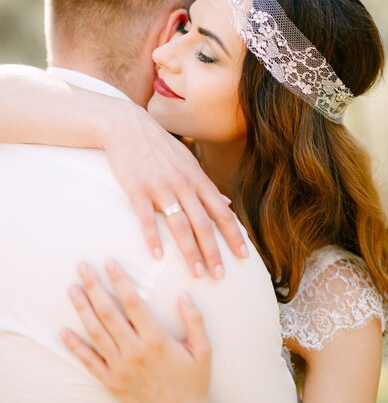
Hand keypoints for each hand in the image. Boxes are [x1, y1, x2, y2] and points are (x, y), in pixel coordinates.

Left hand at [61, 260, 212, 402]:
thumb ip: (195, 320)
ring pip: (96, 332)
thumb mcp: (203, 349)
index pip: (132, 302)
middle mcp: (134, 350)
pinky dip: (75, 346)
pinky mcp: (111, 381)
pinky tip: (62, 331)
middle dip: (94, 286)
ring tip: (72, 289)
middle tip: (82, 267)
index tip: (109, 262)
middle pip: (108, 312)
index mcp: (156, 339)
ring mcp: (120, 367)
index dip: (119, 279)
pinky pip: (89, 361)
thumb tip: (184, 295)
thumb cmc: (193, 382)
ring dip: (82, 308)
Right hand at [103, 104, 248, 277]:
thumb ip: (206, 185)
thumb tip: (227, 203)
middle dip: (214, 251)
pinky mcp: (137, 188)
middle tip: (219, 276)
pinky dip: (153, 237)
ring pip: (180, 223)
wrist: (127, 126)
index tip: (244, 256)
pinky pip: (146, 217)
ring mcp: (161, 187)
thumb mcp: (188, 163)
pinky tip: (158, 256)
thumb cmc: (159, 147)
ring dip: (190, 251)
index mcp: (197, 180)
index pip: (222, 212)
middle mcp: (184, 184)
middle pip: (204, 223)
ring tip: (196, 273)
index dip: (234, 235)